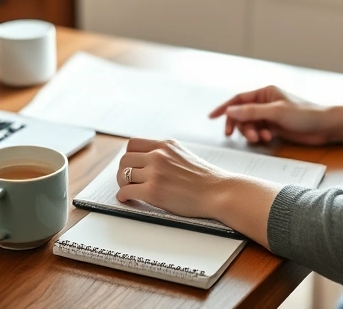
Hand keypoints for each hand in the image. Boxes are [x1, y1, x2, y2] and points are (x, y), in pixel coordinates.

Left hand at [115, 138, 232, 219]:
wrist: (219, 192)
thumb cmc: (205, 179)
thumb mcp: (184, 155)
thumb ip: (167, 155)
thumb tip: (148, 163)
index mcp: (166, 145)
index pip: (133, 143)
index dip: (129, 156)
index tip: (131, 166)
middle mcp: (158, 155)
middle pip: (125, 159)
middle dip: (123, 171)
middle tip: (127, 181)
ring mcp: (155, 172)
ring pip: (124, 174)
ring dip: (123, 184)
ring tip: (129, 190)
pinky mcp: (153, 191)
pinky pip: (127, 191)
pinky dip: (123, 196)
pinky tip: (128, 199)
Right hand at [208, 85, 334, 144]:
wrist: (325, 127)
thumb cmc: (305, 114)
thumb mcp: (276, 112)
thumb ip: (251, 111)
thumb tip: (230, 111)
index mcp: (264, 93)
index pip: (238, 99)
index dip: (224, 108)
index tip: (211, 117)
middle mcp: (265, 103)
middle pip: (242, 114)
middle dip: (241, 126)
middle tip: (242, 136)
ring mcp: (269, 115)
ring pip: (249, 125)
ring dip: (251, 132)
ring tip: (261, 138)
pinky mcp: (274, 127)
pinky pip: (258, 131)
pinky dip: (260, 136)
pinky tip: (268, 139)